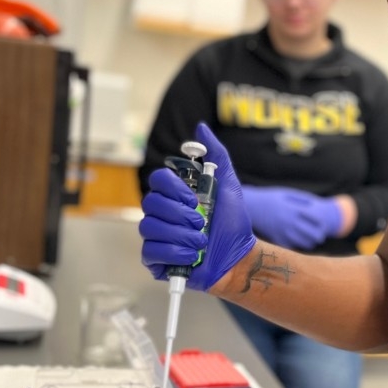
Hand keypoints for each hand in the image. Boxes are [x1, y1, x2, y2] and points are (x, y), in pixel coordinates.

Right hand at [139, 122, 256, 290]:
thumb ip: (217, 156)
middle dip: (181, 215)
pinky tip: (191, 256)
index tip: (194, 198)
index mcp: (175, 194)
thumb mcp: (229, 186)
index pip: (158, 180)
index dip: (174, 189)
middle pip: (151, 203)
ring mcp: (157, 236)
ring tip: (201, 241)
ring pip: (149, 227)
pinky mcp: (156, 259)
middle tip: (202, 222)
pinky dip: (173, 253)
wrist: (238, 257)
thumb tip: (201, 128)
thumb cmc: (233, 223)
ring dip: (180, 235)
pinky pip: (150, 252)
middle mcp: (162, 213)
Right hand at [240, 186, 344, 249]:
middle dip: (319, 236)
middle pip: (313, 234)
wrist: (251, 206)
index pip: (316, 220)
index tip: (323, 225)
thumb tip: (317, 205)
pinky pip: (292, 247)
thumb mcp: (286, 194)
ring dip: (310, 243)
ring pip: (304, 244)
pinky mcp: (276, 240)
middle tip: (320, 236)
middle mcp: (289, 222)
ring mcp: (283, 232)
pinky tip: (298, 243)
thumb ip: (302, 199)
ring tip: (311, 241)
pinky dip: (297, 246)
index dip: (322, 224)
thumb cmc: (270, 198)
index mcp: (294, 209)